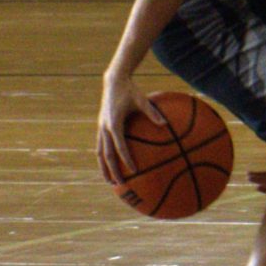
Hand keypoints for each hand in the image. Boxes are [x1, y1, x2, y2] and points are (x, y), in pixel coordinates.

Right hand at [94, 73, 160, 187]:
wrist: (113, 81)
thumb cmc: (130, 90)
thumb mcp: (142, 100)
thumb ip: (153, 112)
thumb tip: (165, 124)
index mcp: (115, 123)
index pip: (120, 146)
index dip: (126, 159)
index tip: (134, 171)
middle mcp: (105, 127)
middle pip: (106, 154)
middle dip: (112, 170)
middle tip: (119, 184)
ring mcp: (101, 127)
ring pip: (100, 152)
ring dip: (104, 167)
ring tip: (109, 181)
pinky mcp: (101, 126)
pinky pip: (101, 145)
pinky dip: (104, 157)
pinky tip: (110, 166)